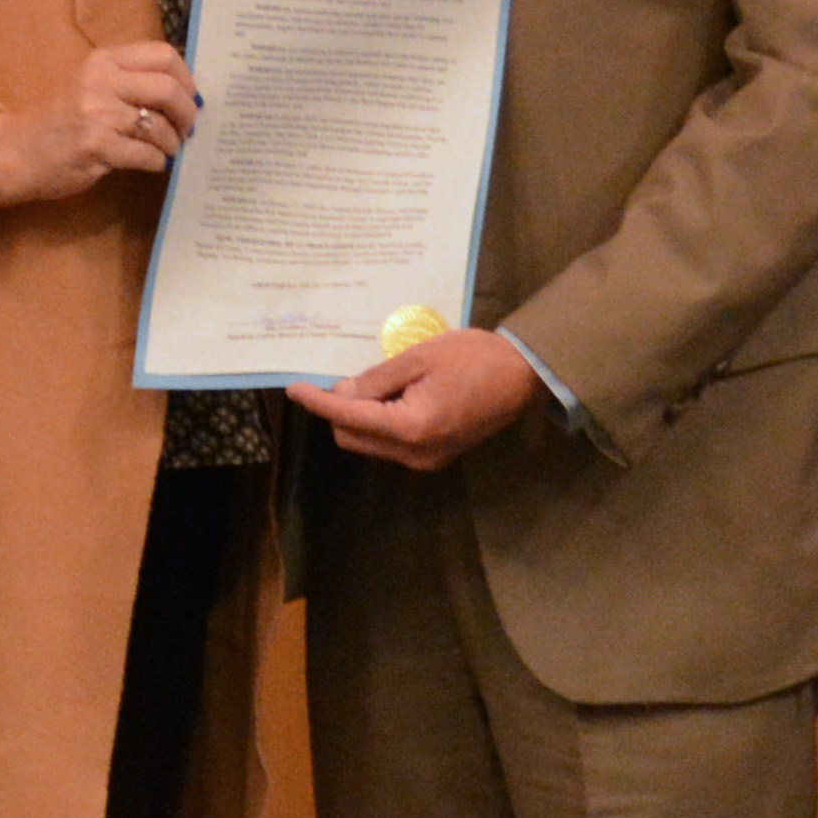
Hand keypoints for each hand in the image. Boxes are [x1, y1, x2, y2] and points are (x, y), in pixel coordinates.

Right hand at [0, 42, 199, 212]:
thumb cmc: (57, 119)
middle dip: (187, 114)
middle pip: (168, 89)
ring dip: (172, 143)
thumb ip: (128, 81)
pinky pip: (145, 155)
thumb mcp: (89, 85)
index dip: (187, 79)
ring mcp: (97, 114)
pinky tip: (152, 164)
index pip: (163, 55)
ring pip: (159, 126)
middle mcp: (100, 81)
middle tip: (188, 130)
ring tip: (168, 150)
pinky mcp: (95, 147)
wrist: (14, 150)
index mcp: (103, 60)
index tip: (190, 98)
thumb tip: (182, 92)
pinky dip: (157, 162)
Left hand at [288, 322, 546, 472]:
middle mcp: (414, 454)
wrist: (523, 376)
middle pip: (352, 438)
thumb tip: (341, 394)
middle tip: (345, 377)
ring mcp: (426, 460)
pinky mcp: (434, 456)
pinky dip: (379, 423)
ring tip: (373, 384)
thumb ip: (376, 379)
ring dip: (359, 418)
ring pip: (370, 443)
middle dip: (338, 411)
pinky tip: (390, 396)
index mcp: (411, 428)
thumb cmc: (474, 357)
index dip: (318, 403)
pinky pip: (391, 444)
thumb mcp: (419, 357)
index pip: (349, 418)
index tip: (294, 388)